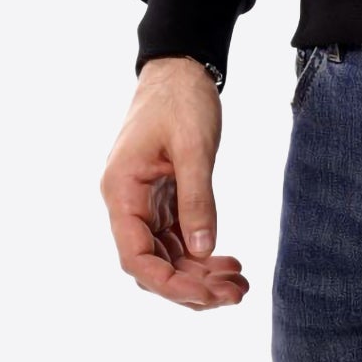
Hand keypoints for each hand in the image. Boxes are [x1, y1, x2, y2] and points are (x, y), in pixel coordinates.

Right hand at [99, 57, 249, 309]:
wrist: (181, 67)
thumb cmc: (181, 99)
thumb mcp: (193, 146)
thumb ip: (197, 198)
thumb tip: (202, 250)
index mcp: (122, 191)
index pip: (135, 256)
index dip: (168, 283)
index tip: (206, 295)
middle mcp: (127, 203)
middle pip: (152, 264)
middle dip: (191, 285)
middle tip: (236, 295)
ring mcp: (144, 202)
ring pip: (166, 255)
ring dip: (200, 274)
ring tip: (240, 285)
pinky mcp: (162, 197)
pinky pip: (177, 238)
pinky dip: (200, 254)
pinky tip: (228, 262)